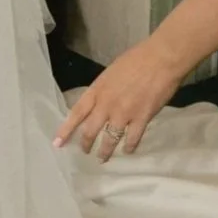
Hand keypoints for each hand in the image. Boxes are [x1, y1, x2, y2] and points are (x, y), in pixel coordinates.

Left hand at [54, 36, 183, 161]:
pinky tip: (127, 150)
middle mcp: (106, 104)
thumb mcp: (110, 74)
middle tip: (84, 152)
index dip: (66, 130)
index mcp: (97, 90)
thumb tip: (98, 105)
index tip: (57, 143)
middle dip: (86, 144)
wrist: (160, 59)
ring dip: (105, 151)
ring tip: (102, 158)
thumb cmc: (135, 60)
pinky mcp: (142, 118)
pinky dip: (129, 147)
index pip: (76, 114)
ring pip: (110, 139)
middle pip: (91, 130)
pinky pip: (132, 138)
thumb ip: (102, 91)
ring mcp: (124, 113)